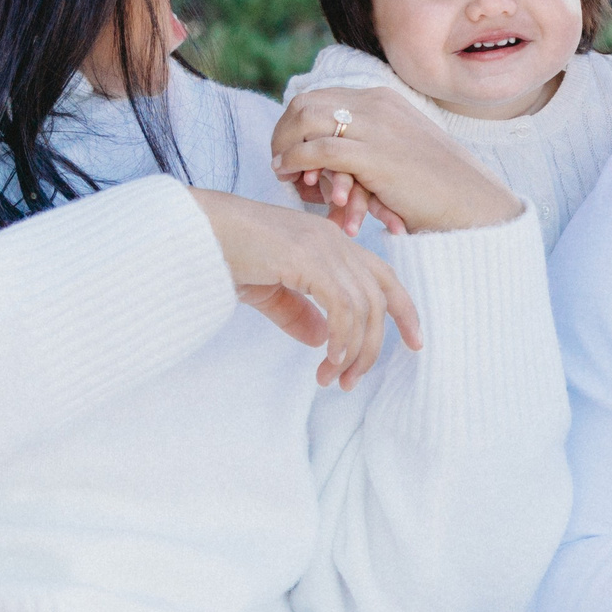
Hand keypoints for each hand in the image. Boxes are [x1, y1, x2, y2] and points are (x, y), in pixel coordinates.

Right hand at [191, 188, 422, 388]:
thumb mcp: (269, 290)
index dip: (405, 311)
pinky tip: (328, 360)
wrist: (195, 231)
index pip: (384, 278)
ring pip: (363, 308)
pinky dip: (341, 339)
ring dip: (352, 351)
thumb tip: (320, 340)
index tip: (416, 344)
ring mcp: (324, 247)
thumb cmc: (226, 255)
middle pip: (380, 299)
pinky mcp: (308, 259)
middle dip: (374, 346)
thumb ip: (297, 313)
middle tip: (350, 381)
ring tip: (331, 378)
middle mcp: (335, 241)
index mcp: (331, 243)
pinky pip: (342, 308)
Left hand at [272, 88, 523, 234]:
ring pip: (306, 120)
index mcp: (384, 100)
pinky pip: (318, 149)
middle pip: (306, 104)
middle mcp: (377, 105)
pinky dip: (296, 161)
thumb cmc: (438, 189)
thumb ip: (367, 149)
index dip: (297, 125)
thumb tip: (331, 168)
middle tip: (280, 162)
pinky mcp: (373, 155)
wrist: (472, 203)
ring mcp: (376, 127)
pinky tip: (292, 176)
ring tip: (284, 174)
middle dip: (284, 133)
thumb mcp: (399, 154)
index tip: (290, 152)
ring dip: (286, 147)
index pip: (321, 97)